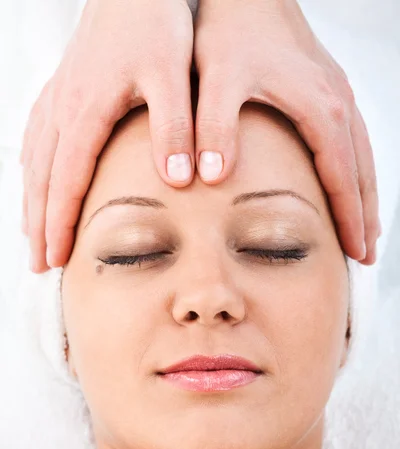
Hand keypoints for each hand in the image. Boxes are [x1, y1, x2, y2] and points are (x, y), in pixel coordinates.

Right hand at [20, 0, 193, 271]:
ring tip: (31, 234)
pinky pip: (37, 136)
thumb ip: (174, 128)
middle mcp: (63, 110)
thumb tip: (178, 182)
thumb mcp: (172, 75)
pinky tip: (33, 179)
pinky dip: (32, 167)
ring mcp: (58, 98)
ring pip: (35, 162)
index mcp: (86, 113)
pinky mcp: (64, 88)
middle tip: (39, 263)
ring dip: (31, 201)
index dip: (60, 224)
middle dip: (39, 224)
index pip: (66, 183)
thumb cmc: (154, 22)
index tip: (56, 258)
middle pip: (42, 180)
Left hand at [193, 0, 379, 264]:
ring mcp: (336, 95)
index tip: (353, 252)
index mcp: (320, 110)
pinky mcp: (326, 89)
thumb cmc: (231, 31)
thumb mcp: (216, 80)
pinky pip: (352, 140)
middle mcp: (338, 104)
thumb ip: (213, 127)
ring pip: (362, 157)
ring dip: (365, 195)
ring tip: (364, 228)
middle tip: (364, 254)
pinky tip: (347, 182)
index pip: (342, 179)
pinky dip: (356, 170)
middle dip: (364, 216)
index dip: (348, 219)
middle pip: (362, 173)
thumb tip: (210, 178)